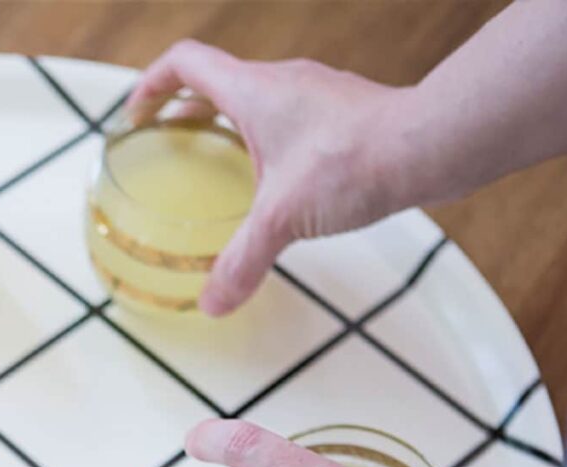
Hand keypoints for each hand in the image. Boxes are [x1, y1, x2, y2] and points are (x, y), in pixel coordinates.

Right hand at [128, 40, 406, 315]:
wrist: (428, 146)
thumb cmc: (353, 163)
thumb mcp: (283, 217)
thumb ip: (242, 261)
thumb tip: (212, 303)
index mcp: (253, 91)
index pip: (185, 64)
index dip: (152, 85)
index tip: (137, 115)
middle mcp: (283, 84)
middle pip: (219, 82)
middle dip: (188, 110)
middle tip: (172, 141)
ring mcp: (317, 96)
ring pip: (260, 100)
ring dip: (233, 124)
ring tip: (222, 163)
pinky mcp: (344, 116)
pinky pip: (293, 119)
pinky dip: (271, 141)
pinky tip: (280, 181)